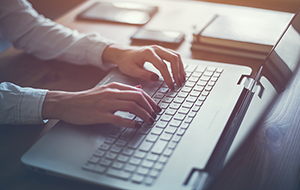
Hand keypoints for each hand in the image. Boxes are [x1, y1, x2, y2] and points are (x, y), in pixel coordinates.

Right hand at [42, 82, 160, 127]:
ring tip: (149, 121)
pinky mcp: (100, 115)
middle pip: (138, 98)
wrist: (68, 103)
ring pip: (131, 107)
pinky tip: (136, 126)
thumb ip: (123, 90)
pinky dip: (130, 122)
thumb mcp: (106, 90)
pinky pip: (119, 118)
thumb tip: (139, 89)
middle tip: (155, 116)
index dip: (150, 100)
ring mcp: (106, 104)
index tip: (156, 108)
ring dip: (144, 115)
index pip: (139, 91)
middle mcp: (112, 93)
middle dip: (150, 107)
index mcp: (114, 87)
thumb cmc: (88, 98)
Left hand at [102, 44, 185, 89]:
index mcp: (148, 53)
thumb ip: (144, 74)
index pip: (162, 65)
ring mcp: (160, 49)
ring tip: (182, 79)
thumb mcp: (131, 70)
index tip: (170, 86)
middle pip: (173, 58)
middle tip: (178, 83)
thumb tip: (156, 78)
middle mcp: (156, 48)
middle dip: (177, 71)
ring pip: (175, 56)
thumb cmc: (126, 62)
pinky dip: (179, 65)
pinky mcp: (162, 51)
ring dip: (180, 68)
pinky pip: (174, 56)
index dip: (168, 76)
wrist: (123, 53)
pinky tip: (180, 73)